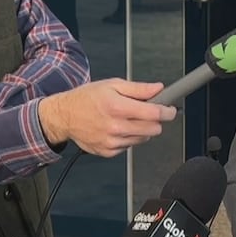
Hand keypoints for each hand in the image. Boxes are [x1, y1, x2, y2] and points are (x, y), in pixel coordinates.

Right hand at [38, 79, 176, 156]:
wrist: (64, 116)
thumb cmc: (86, 98)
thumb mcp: (112, 85)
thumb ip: (138, 88)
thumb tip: (158, 88)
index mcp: (117, 107)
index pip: (154, 114)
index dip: (167, 111)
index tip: (170, 109)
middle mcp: (115, 127)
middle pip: (153, 129)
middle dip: (155, 120)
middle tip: (147, 112)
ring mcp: (112, 142)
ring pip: (143, 139)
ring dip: (141, 129)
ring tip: (126, 118)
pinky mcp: (108, 151)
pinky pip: (130, 146)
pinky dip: (129, 137)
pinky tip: (117, 128)